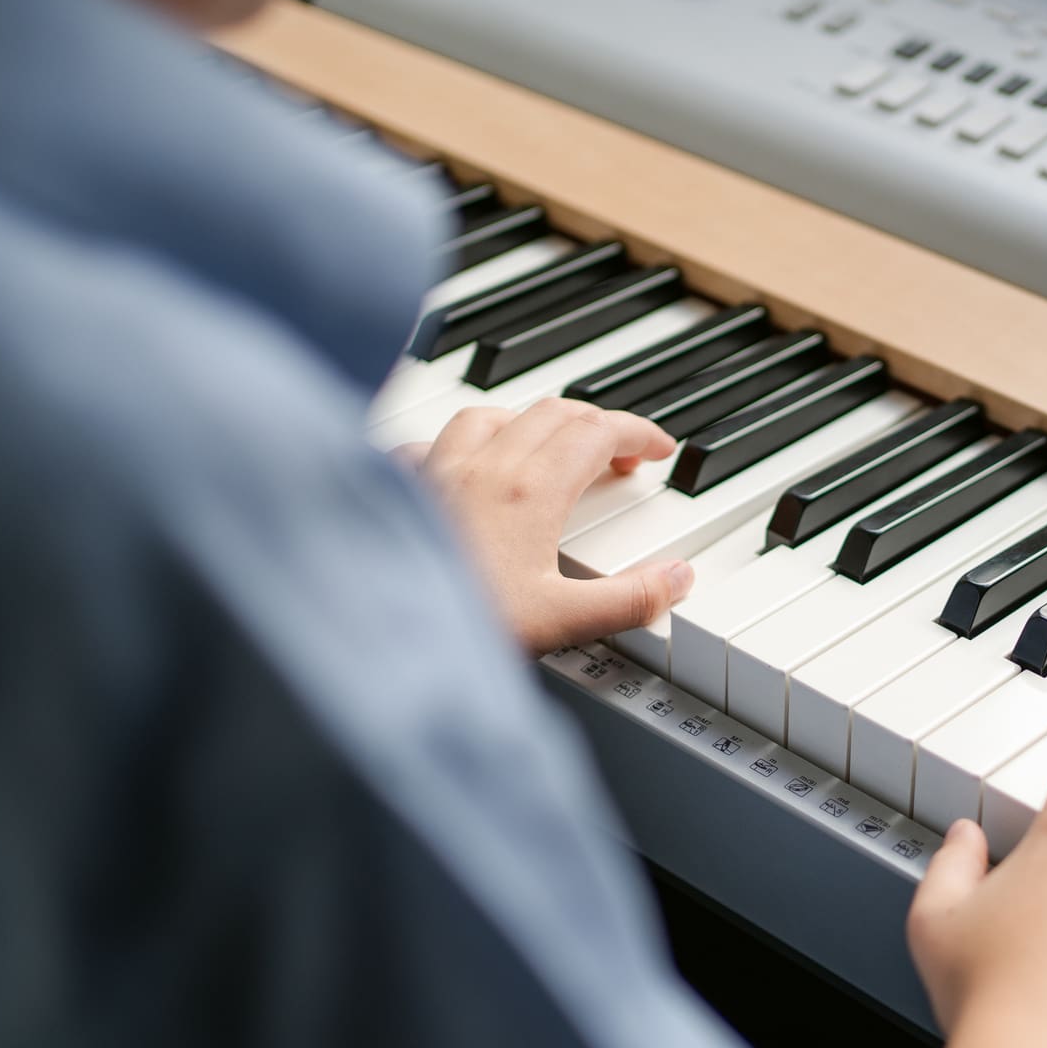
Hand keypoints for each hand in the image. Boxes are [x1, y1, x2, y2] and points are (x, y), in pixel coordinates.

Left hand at [398, 399, 694, 654]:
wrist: (369, 633)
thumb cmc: (458, 623)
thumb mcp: (561, 622)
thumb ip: (629, 600)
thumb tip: (676, 579)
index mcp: (530, 490)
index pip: (597, 432)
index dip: (636, 433)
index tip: (657, 449)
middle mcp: (481, 466)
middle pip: (551, 414)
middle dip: (594, 425)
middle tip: (618, 454)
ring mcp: (434, 471)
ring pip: (491, 416)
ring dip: (530, 423)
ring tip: (547, 447)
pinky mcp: (395, 488)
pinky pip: (429, 443)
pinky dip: (457, 446)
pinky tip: (458, 467)